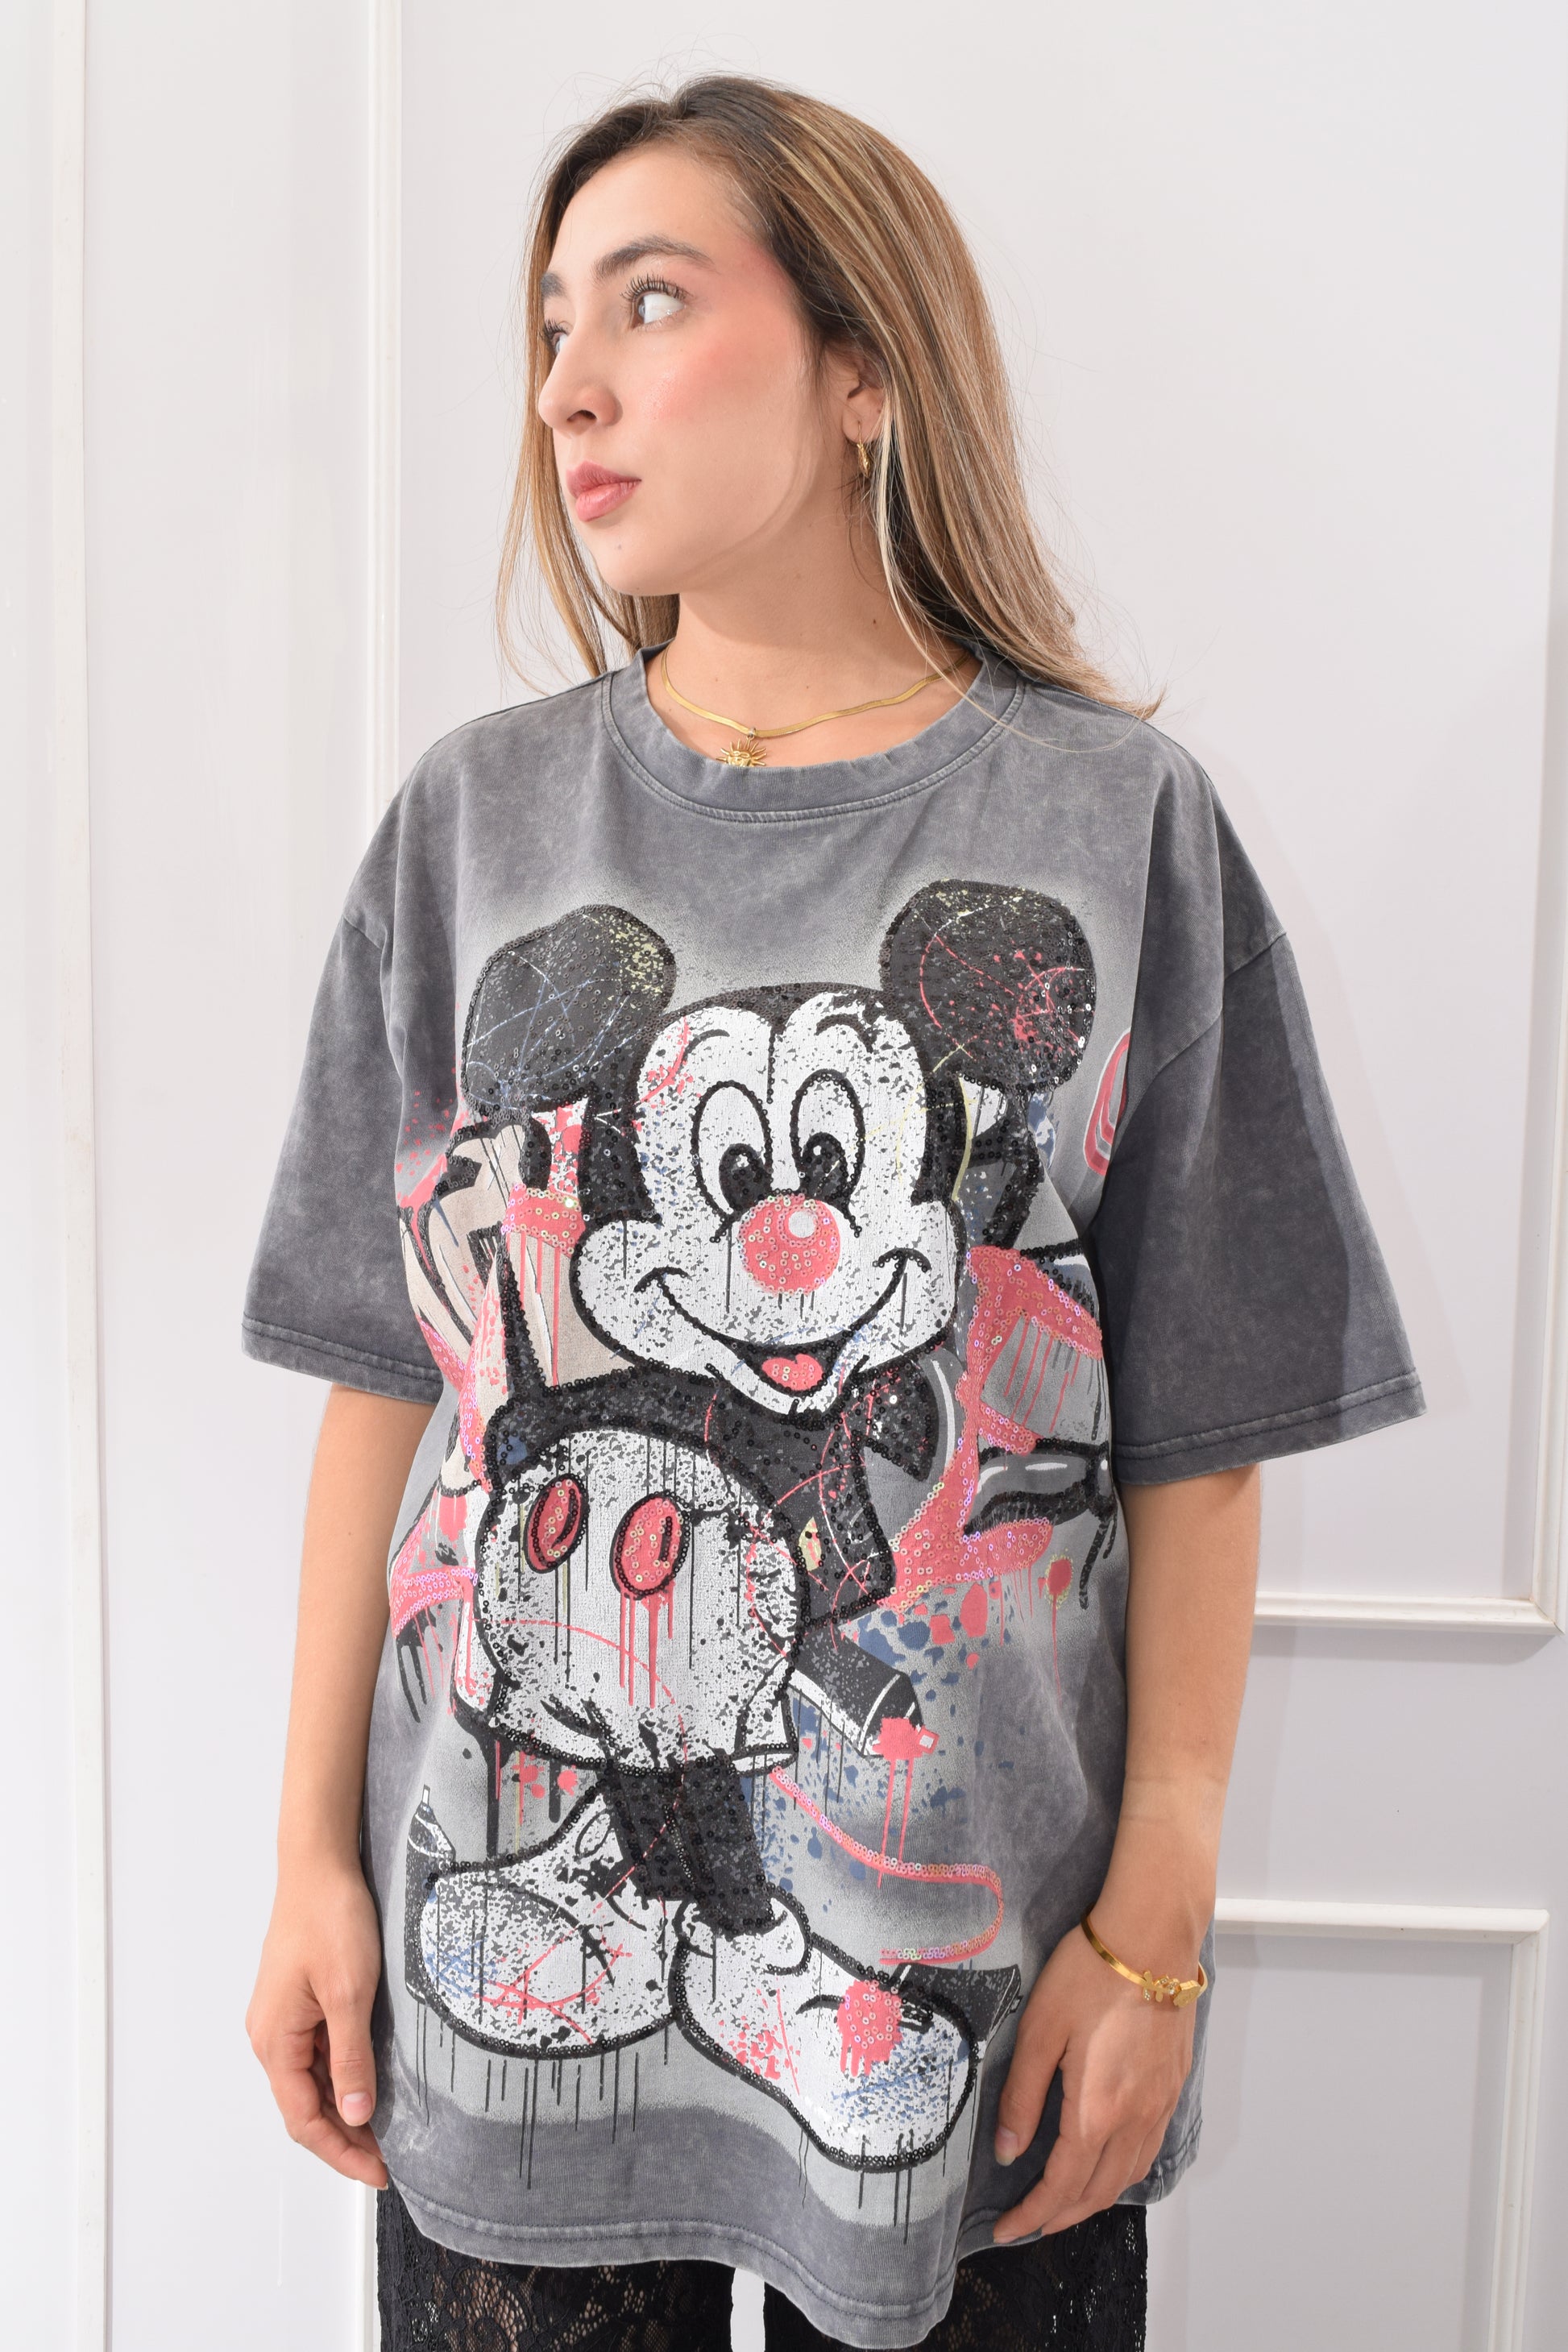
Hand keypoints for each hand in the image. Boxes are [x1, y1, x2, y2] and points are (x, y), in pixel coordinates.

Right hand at [246, 1856, 388, 2188]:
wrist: (319, 1864)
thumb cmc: (330, 1918)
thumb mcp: (349, 1992)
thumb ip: (350, 2056)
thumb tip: (355, 2112)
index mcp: (275, 2040)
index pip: (303, 2119)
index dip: (341, 2152)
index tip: (378, 2173)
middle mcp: (271, 2036)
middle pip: (305, 2106)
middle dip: (346, 2136)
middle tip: (389, 2158)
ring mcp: (283, 2019)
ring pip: (312, 2081)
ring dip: (345, 2107)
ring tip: (386, 2129)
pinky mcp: (299, 2001)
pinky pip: (318, 2052)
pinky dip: (343, 2075)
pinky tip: (371, 2079)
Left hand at [991, 1911, 1195, 2239]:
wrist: (1151, 1937)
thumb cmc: (1089, 1974)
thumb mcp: (1039, 2030)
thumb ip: (1022, 2096)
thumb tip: (1009, 2151)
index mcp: (1098, 2109)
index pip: (1063, 2185)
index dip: (1032, 2214)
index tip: (1006, 2230)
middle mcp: (1136, 2118)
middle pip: (1099, 2192)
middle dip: (1061, 2216)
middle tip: (1028, 2222)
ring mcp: (1161, 2103)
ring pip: (1129, 2175)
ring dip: (1094, 2199)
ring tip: (1062, 2202)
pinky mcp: (1174, 2085)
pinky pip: (1149, 2149)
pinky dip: (1123, 2172)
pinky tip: (1106, 2163)